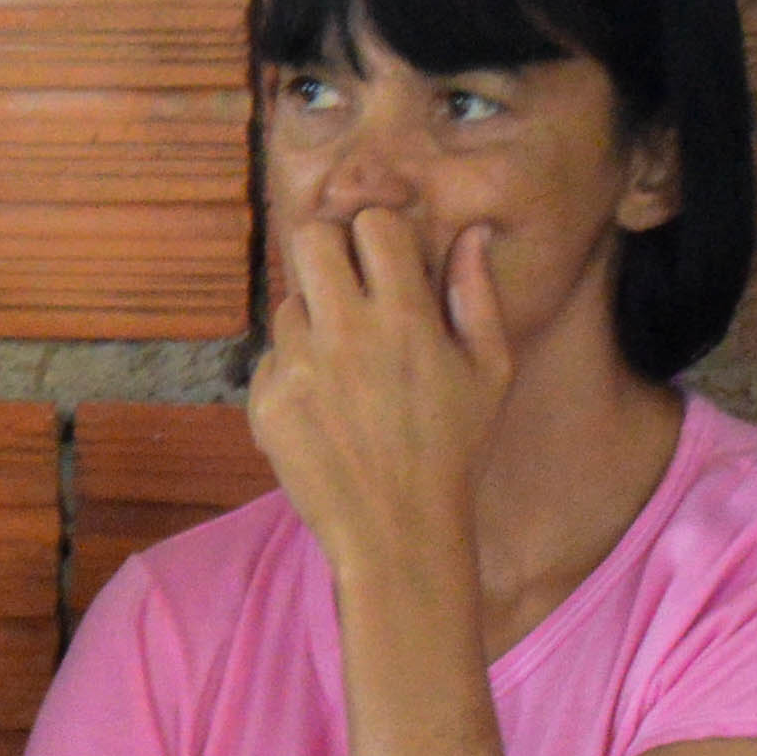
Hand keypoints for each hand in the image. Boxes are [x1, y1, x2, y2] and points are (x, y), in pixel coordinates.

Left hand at [247, 209, 513, 572]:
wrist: (397, 531)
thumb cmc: (453, 449)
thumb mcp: (489, 371)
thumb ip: (477, 295)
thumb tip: (470, 232)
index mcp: (405, 317)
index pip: (371, 224)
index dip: (378, 235)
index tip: (385, 260)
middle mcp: (346, 334)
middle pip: (309, 238)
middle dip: (328, 251)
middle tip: (347, 284)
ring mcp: (299, 368)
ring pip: (289, 304)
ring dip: (313, 321)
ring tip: (345, 367)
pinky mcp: (267, 402)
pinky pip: (271, 358)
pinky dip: (292, 373)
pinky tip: (325, 408)